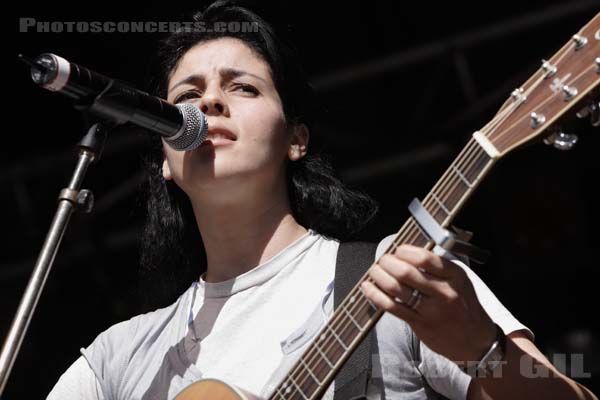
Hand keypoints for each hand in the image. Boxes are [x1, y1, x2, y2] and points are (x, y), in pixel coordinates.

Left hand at [360, 244, 496, 363]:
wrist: (475, 341)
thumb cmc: (464, 307)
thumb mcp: (460, 281)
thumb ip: (437, 267)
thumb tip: (407, 253)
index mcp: (455, 276)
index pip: (424, 258)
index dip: (404, 251)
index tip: (397, 250)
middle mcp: (444, 292)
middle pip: (406, 272)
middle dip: (387, 262)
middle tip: (382, 260)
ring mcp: (431, 310)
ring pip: (396, 289)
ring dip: (379, 276)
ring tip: (374, 271)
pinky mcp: (419, 324)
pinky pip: (391, 307)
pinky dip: (376, 295)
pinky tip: (368, 288)